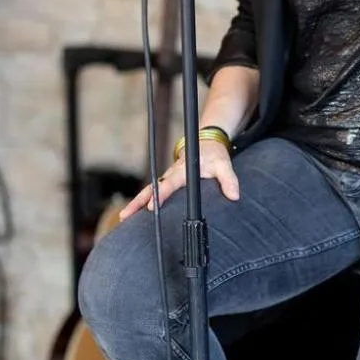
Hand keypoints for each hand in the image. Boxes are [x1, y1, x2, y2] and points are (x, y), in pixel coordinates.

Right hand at [118, 138, 238, 221]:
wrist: (206, 142)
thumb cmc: (213, 154)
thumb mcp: (224, 164)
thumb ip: (229, 179)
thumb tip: (234, 196)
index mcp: (183, 170)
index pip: (169, 183)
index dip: (160, 195)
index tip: (151, 206)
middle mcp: (171, 173)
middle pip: (151, 188)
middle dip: (138, 202)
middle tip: (126, 215)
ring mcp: (167, 177)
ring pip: (149, 190)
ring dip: (136, 203)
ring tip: (124, 217)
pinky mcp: (167, 181)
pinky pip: (153, 191)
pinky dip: (143, 201)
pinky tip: (135, 214)